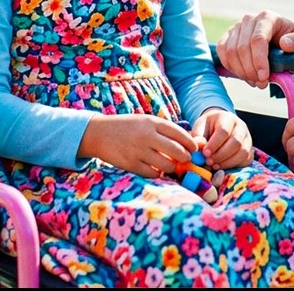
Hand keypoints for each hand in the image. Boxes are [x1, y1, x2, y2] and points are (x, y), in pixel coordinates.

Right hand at [80, 114, 197, 178]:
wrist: (98, 133)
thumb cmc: (126, 127)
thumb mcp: (144, 121)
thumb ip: (162, 130)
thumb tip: (185, 142)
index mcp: (152, 122)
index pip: (179, 133)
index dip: (190, 143)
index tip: (194, 148)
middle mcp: (147, 136)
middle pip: (177, 151)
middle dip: (185, 157)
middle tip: (185, 160)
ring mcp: (139, 151)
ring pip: (166, 165)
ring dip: (172, 167)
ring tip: (170, 166)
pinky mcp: (131, 164)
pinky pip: (153, 173)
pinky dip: (157, 173)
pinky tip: (156, 169)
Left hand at [193, 108, 252, 170]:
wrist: (218, 127)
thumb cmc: (208, 128)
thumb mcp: (200, 127)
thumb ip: (198, 136)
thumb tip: (200, 145)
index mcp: (228, 118)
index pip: (224, 131)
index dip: (214, 144)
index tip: (204, 153)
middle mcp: (241, 127)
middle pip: (236, 142)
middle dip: (221, 155)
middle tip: (208, 162)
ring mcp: (248, 139)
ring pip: (243, 153)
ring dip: (227, 162)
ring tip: (214, 166)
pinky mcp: (250, 150)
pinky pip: (246, 160)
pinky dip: (234, 166)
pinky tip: (222, 166)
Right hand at [216, 10, 293, 88]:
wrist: (284, 41)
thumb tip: (285, 44)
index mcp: (268, 17)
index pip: (258, 39)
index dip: (259, 60)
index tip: (264, 77)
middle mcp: (249, 19)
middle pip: (242, 47)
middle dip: (250, 70)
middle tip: (261, 84)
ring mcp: (236, 27)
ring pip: (231, 52)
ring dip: (241, 71)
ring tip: (255, 82)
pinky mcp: (228, 36)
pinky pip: (222, 53)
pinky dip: (231, 67)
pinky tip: (244, 75)